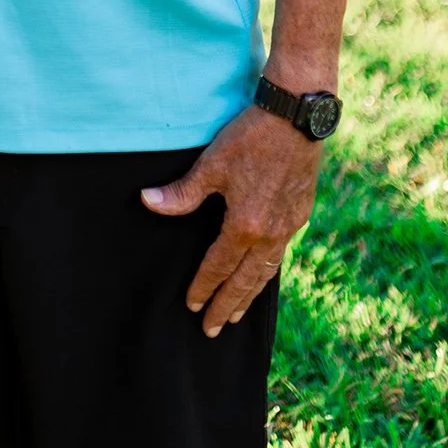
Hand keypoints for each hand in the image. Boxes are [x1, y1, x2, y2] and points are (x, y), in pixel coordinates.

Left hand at [141, 102, 321, 334]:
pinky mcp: (299, 213)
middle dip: (226, 306)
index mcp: (245, 226)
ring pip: (266, 272)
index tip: (192, 307)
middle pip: (245, 281)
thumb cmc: (251, 137)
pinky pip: (280, 254)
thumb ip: (182, 192)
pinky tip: (262, 273)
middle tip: (212, 330)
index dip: (203, 287)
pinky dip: (267, 271)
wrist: (296, 117)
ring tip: (236, 313)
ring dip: (249, 294)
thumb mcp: (212, 163)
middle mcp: (270, 234)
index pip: (218, 266)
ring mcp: (288, 226)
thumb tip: (148, 202)